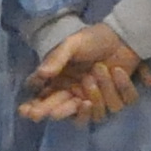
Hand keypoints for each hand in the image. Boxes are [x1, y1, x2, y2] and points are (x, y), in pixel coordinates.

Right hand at [22, 23, 147, 122]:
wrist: (123, 36)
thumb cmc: (93, 40)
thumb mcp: (72, 44)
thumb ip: (56, 59)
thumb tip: (40, 74)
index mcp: (62, 83)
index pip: (44, 100)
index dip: (36, 108)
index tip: (27, 112)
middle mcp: (78, 95)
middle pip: (66, 113)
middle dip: (59, 112)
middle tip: (56, 111)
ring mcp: (98, 100)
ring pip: (96, 114)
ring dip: (97, 94)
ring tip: (96, 72)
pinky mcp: (118, 99)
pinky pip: (119, 104)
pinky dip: (120, 87)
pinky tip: (117, 70)